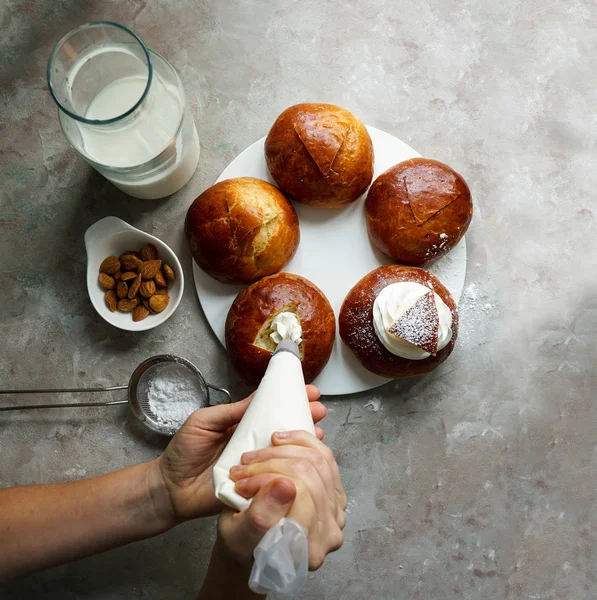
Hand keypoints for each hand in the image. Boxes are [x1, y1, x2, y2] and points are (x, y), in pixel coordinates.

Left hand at [152, 386, 326, 524]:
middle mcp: (254, 444)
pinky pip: (277, 477)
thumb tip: (258, 397)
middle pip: (285, 429)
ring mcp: (257, 465)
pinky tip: (308, 463)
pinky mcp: (255, 486)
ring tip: (319, 432)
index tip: (309, 392)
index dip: (290, 399)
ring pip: (286, 452)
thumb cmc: (183, 452)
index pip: (271, 410)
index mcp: (242, 425)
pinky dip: (293, 471)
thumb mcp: (204, 421)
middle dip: (305, 417)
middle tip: (320, 409)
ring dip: (305, 441)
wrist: (169, 489)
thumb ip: (230, 411)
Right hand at [217, 430, 346, 570]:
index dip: (268, 479)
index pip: (300, 493)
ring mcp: (337, 509)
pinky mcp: (335, 491)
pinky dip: (301, 440)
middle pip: (310, 473)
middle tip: (244, 466)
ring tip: (256, 456)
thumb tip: (285, 486)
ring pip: (319, 459)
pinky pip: (325, 455)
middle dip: (271, 462)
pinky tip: (279, 440)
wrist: (251, 543)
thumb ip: (261, 515)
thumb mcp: (239, 534)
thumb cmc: (243, 543)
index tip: (241, 483)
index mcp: (309, 548)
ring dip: (283, 449)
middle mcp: (331, 530)